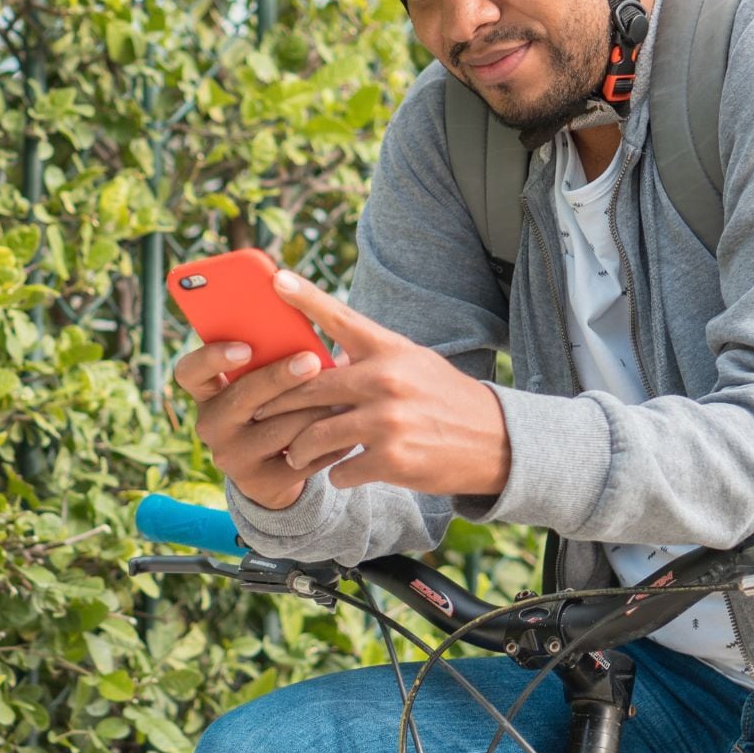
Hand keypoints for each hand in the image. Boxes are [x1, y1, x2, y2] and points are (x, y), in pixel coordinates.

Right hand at [172, 338, 356, 510]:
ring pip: (279, 428)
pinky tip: (346, 429)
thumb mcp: (263, 386)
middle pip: (242, 397)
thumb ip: (271, 361)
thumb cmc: (274, 408)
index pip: (189, 372)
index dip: (211, 358)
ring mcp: (231, 457)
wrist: (274, 471)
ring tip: (344, 396)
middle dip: (280, 377)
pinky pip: (299, 457)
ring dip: (316, 410)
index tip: (245, 348)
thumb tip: (307, 341)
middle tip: (312, 361)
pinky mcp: (258, 483)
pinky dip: (327, 442)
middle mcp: (210, 425)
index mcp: (206, 393)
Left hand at [253, 268, 510, 495]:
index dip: (306, 297)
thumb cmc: (444, 398)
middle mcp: (387, 380)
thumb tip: (320, 360)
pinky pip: (340, 469)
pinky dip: (337, 473)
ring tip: (296, 451)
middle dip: (277, 403)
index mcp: (390, 350)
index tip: (275, 279)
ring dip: (300, 448)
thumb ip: (369, 358)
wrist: (495, 442)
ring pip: (316, 435)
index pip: (340, 317)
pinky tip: (342, 471)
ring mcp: (388, 421)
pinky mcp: (391, 459)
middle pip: (310, 387)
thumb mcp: (412, 363)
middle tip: (258, 410)